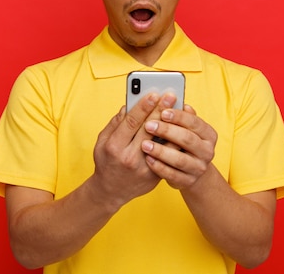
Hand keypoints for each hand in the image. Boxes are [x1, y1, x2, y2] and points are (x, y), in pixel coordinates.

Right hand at [90, 92, 173, 209]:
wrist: (111, 191)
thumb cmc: (106, 161)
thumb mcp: (102, 141)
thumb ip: (115, 122)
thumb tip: (129, 105)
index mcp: (114, 146)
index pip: (131, 122)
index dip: (144, 107)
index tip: (154, 93)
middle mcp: (129, 157)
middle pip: (149, 129)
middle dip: (161, 110)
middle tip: (171, 96)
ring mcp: (144, 168)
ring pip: (163, 143)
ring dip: (173, 125)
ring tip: (180, 110)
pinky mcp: (155, 176)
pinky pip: (168, 156)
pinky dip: (175, 142)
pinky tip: (181, 129)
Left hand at [140, 101, 216, 189]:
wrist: (190, 171)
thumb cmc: (184, 142)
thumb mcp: (186, 129)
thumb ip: (182, 117)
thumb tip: (178, 102)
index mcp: (208, 134)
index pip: (194, 122)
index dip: (178, 116)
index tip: (162, 111)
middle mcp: (207, 151)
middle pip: (187, 139)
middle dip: (167, 131)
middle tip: (148, 125)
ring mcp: (199, 168)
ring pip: (179, 159)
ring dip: (160, 151)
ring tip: (144, 144)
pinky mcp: (188, 181)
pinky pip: (172, 175)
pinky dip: (159, 167)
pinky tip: (148, 159)